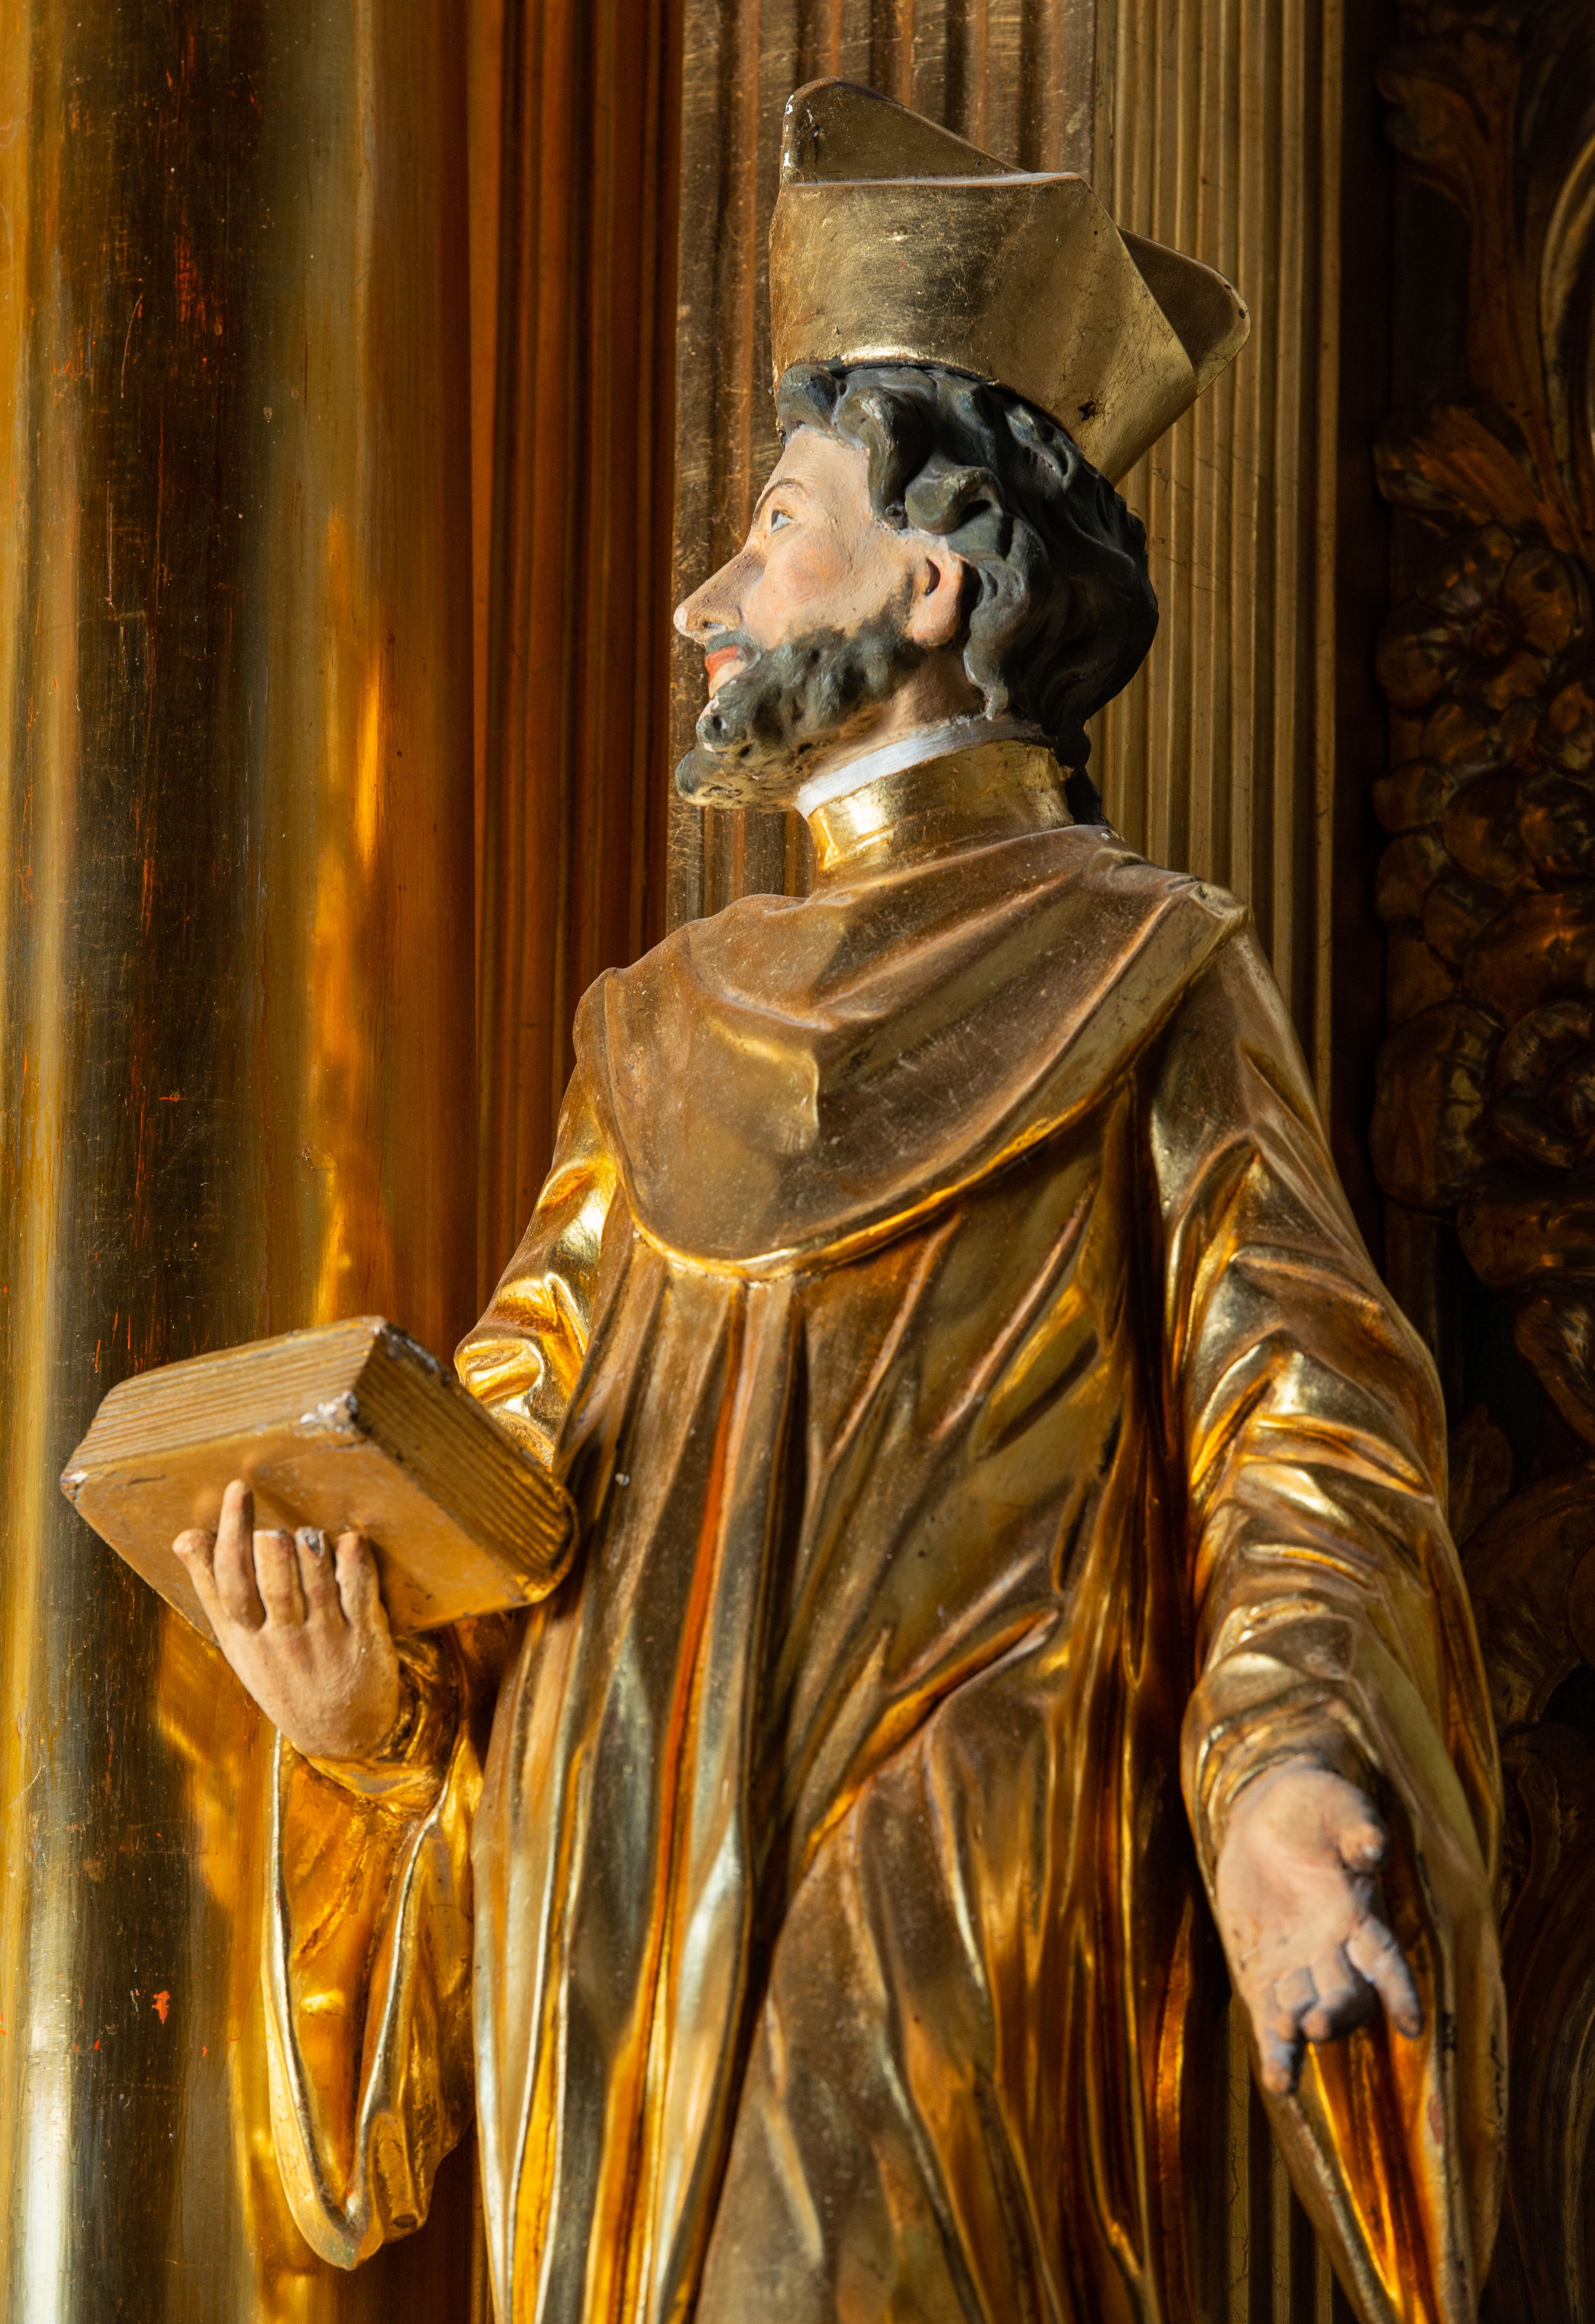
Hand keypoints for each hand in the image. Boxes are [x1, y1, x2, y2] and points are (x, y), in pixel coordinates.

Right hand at [174, 1479, 400, 1759]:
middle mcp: (282, 1638)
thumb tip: (186, 1536)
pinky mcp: (364, 1639)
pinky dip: (354, 1563)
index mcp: (245, 1636)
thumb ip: (214, 1589)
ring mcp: (324, 1640)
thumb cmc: (285, 1673)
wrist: (341, 1733)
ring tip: (308, 1534)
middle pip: (272, 1580)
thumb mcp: (241, 1644)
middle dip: (273, 1545)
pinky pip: (359, 1594)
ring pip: (314, 1583)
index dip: (231, 1530)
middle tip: (275, 1531)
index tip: (236, 1489)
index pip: (230, 1577)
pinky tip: (350, 1542)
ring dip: (312, 1549)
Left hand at [1214, 1756, 1422, 2095]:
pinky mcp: (1260, 1974)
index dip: (1400, 1992)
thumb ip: (1357, 1828)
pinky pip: (1269, 2018)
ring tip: (1287, 2056)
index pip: (1387, 1962)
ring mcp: (1298, 1967)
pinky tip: (1278, 2081)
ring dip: (1299, 2038)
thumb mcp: (1338, 1808)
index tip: (1412, 2024)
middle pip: (1346, 1996)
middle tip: (1319, 2025)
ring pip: (1307, 2015)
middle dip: (1337, 2014)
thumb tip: (1373, 1847)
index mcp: (1361, 1918)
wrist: (1267, 1814)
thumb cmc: (1316, 1808)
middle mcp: (1336, 1953)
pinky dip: (1274, 2049)